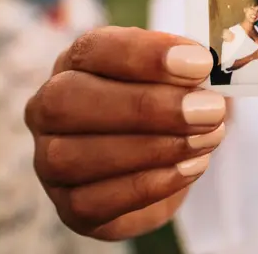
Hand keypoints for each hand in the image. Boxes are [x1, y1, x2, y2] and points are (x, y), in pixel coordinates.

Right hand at [25, 27, 224, 240]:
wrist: (167, 162)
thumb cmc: (173, 105)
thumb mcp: (185, 77)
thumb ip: (191, 70)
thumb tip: (207, 70)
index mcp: (76, 63)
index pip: (94, 49)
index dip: (145, 55)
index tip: (200, 64)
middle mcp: (48, 109)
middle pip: (70, 101)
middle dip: (146, 107)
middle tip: (208, 110)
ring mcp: (50, 162)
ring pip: (75, 156)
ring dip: (152, 149)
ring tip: (206, 139)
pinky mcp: (70, 208)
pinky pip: (93, 202)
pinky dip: (148, 186)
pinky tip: (190, 168)